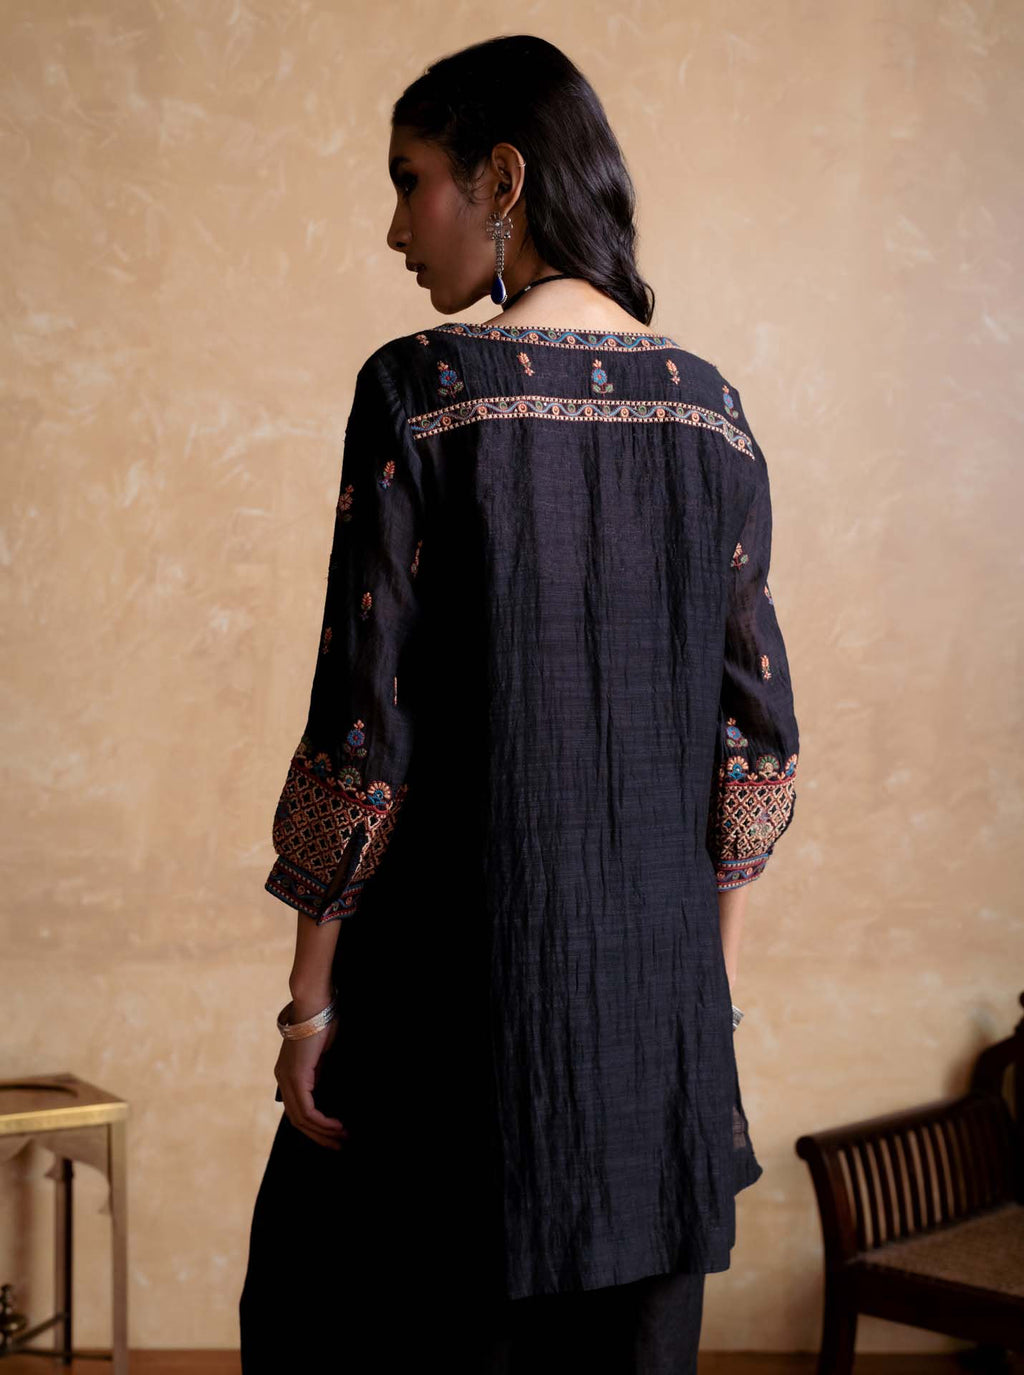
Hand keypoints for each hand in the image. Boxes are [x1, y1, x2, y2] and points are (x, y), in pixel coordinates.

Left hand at [274, 995, 349, 1150]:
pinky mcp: (296, 1076)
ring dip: (323, 1132)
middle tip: (340, 1145)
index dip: (315, 1126)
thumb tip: (329, 1090)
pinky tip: (337, 1125)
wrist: (315, 1003)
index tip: (335, 1134)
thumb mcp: (323, 1054)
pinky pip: (307, 1110)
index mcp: (288, 1073)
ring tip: (343, 1138)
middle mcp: (283, 1078)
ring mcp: (287, 1078)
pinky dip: (322, 1122)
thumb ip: (321, 1072)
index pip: (297, 1110)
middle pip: (297, 1120)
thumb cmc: (323, 1021)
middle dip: (320, 1136)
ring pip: (301, 1119)